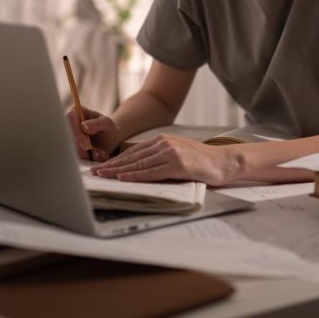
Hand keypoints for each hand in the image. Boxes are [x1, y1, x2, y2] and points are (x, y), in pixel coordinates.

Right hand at [66, 106, 121, 160]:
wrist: (109, 140)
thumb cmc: (108, 128)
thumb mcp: (107, 124)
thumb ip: (97, 124)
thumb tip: (83, 126)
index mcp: (75, 111)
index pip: (70, 119)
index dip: (76, 133)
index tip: (86, 146)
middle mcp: (67, 123)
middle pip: (66, 136)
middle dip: (81, 148)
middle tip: (96, 154)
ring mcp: (67, 135)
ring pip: (68, 147)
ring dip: (84, 154)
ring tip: (100, 154)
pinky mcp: (68, 146)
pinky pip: (72, 154)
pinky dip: (85, 157)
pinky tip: (96, 156)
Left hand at [90, 134, 237, 185]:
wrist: (224, 162)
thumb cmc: (201, 162)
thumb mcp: (177, 154)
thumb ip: (159, 158)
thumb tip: (138, 169)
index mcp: (162, 140)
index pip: (134, 152)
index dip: (116, 160)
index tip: (101, 167)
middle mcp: (164, 143)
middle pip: (132, 157)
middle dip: (111, 165)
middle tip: (94, 173)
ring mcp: (171, 153)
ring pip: (139, 164)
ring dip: (118, 171)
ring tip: (103, 177)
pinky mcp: (178, 164)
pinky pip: (152, 172)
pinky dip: (135, 176)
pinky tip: (123, 179)